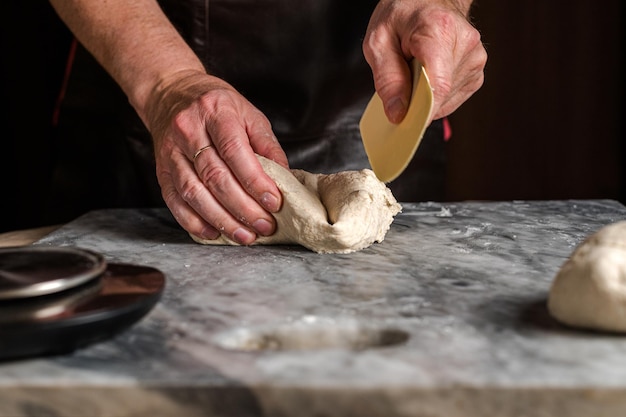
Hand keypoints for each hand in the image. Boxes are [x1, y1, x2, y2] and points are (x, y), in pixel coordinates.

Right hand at [144, 70, 289, 244]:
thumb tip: (285, 179)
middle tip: (264, 226)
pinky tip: (213, 233)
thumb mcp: (248, 114)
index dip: (255, 181)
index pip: (235, 151)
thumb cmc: (217, 106)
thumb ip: (267, 145)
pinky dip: (193, 221)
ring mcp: (171, 152)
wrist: (171, 94)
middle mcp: (189, 131)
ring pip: (194, 192)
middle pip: (214, 176)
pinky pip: (174, 201)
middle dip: (242, 207)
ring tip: (244, 235)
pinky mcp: (161, 170)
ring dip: (221, 220)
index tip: (273, 202)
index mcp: (216, 112)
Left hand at [363, 0, 486, 123]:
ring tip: (415, 70)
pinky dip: (436, 96)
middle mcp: (465, 44)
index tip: (405, 120)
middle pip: (439, 95)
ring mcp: (475, 58)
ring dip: (425, 96)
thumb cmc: (402, 15)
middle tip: (401, 82)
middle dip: (416, 99)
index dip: (420, 110)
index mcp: (439, 30)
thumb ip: (387, 79)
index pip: (437, 85)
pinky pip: (452, 98)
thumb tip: (398, 113)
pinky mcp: (476, 71)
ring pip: (445, 100)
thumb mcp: (378, 41)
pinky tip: (427, 77)